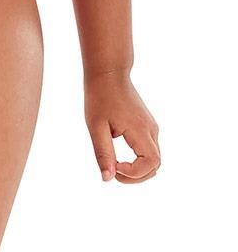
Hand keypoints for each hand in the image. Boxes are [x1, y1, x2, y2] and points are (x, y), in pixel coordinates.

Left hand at [84, 69, 160, 183]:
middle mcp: (151, 129)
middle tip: (113, 172)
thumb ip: (103, 153)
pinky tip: (120, 158)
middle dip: (137, 176)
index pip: (151, 163)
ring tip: (115, 166)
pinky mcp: (146, 125)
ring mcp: (150, 127)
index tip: (114, 167)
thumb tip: (107, 179)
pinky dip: (138, 160)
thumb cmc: (99, 96)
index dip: (134, 173)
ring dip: (138, 170)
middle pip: (156, 165)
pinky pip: (148, 150)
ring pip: (153, 159)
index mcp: (141, 129)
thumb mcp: (95, 126)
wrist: (108, 73)